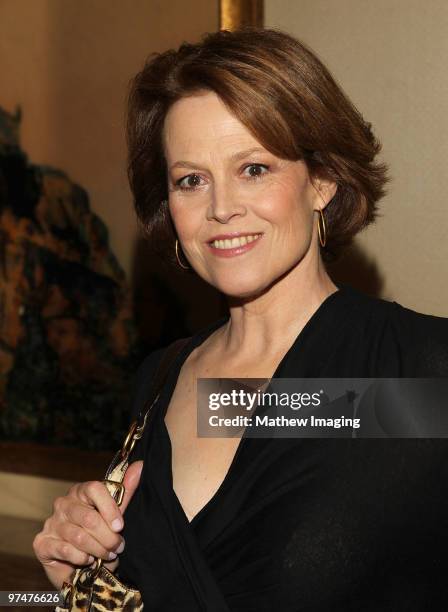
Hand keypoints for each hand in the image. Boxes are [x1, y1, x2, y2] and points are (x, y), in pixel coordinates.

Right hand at [33, 460, 142, 589]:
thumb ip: (125, 492)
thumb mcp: (114, 516)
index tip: (120, 526)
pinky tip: (88, 560)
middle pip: (89, 517)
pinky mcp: (42, 542)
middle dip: (108, 536)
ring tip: (108, 555)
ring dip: (98, 549)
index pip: (94, 489)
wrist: (79, 570)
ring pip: (79, 536)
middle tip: (118, 546)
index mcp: (80, 491)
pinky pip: (65, 550)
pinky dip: (81, 557)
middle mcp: (63, 503)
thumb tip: (140, 465)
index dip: (109, 508)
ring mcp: (51, 522)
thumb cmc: (99, 538)